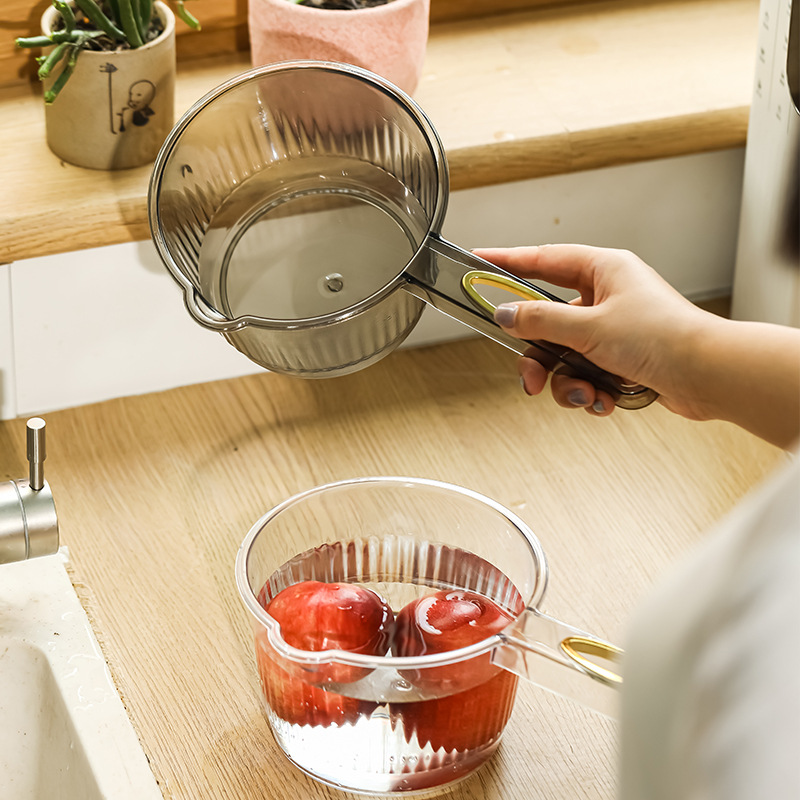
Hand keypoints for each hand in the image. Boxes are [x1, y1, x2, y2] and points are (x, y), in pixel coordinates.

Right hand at [474, 244, 799, 447]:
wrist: (709, 376)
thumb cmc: (663, 338)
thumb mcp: (589, 327)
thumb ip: (540, 321)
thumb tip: (506, 314)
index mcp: (602, 270)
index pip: (541, 260)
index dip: (505, 262)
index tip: (477, 262)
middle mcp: (606, 297)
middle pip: (548, 322)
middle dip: (540, 358)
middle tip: (532, 378)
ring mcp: (613, 329)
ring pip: (565, 356)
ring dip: (569, 383)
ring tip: (586, 394)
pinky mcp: (621, 359)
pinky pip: (586, 374)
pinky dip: (591, 391)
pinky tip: (606, 400)